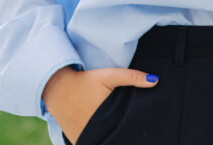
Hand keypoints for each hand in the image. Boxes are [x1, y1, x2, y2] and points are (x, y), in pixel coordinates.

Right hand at [42, 66, 156, 143]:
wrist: (56, 86)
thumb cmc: (84, 80)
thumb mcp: (108, 75)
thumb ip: (131, 77)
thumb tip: (155, 81)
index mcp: (109, 115)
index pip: (128, 127)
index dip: (134, 128)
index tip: (140, 127)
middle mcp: (97, 129)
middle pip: (117, 136)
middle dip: (124, 133)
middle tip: (126, 127)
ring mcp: (86, 137)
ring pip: (105, 140)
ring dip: (111, 137)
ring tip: (116, 131)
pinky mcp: (77, 140)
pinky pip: (91, 143)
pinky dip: (98, 140)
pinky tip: (103, 134)